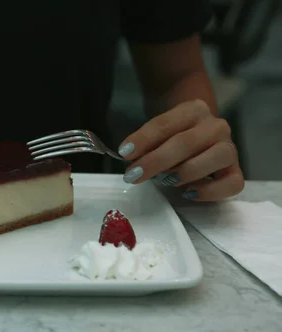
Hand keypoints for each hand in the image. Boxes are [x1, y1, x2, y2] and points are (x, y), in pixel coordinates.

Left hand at [117, 99, 244, 201]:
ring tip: (166, 181)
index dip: (143, 139)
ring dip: (185, 172)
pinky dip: (210, 191)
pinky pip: (232, 183)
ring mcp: (229, 148)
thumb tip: (129, 158)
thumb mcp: (157, 134)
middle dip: (156, 161)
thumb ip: (146, 143)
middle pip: (186, 142)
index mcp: (193, 110)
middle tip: (133, 175)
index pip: (165, 124)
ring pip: (216, 157)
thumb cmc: (172, 137)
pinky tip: (188, 193)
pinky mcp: (235, 171)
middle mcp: (216, 126)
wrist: (198, 136)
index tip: (124, 154)